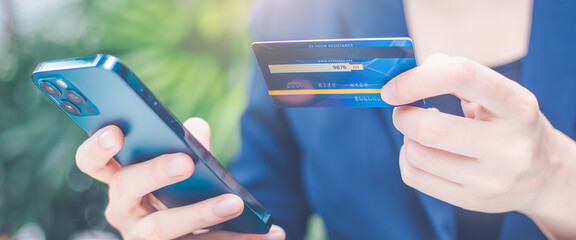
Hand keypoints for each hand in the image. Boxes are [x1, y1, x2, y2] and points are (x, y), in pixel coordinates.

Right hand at [75, 117, 284, 239]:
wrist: (194, 229)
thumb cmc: (183, 186)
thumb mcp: (184, 162)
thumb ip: (189, 142)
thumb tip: (197, 129)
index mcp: (120, 179)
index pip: (93, 162)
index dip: (97, 147)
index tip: (116, 132)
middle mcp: (124, 210)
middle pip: (126, 189)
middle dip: (154, 172)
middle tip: (186, 161)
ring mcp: (144, 238)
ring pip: (163, 227)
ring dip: (202, 214)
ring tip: (237, 203)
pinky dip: (241, 239)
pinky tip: (273, 233)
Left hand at [381, 54, 575, 237]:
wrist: (545, 175)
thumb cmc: (511, 124)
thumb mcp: (501, 93)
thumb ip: (459, 75)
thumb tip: (412, 71)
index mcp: (518, 106)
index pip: (461, 76)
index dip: (417, 79)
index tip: (392, 87)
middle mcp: (510, 146)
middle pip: (430, 128)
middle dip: (403, 115)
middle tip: (403, 109)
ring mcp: (492, 179)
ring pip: (417, 154)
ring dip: (406, 137)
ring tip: (420, 131)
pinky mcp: (473, 200)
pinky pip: (414, 177)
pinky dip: (406, 158)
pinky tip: (422, 151)